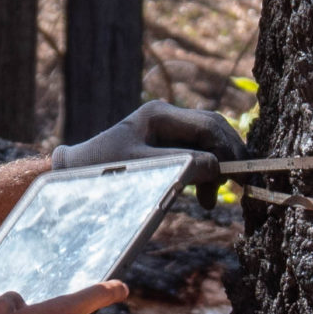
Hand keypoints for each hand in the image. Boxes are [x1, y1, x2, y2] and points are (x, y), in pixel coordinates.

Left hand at [53, 102, 248, 209]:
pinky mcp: (164, 147)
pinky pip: (196, 155)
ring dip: (217, 168)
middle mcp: (165, 117)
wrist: (72, 177)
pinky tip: (204, 195)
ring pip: (207, 143)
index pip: (208, 125)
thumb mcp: (144, 169)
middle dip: (228, 157)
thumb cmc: (101, 171)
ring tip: (211, 199)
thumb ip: (181, 165)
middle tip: (239, 185)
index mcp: (158, 114)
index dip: (229, 149)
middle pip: (213, 130)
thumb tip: (218, 167)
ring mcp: (165, 131)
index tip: (240, 176)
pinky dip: (205, 173)